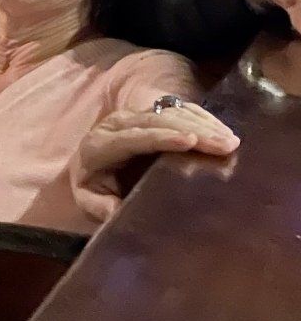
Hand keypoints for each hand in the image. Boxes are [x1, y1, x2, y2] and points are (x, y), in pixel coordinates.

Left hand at [70, 102, 238, 223]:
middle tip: (225, 145)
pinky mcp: (150, 112)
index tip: (190, 141)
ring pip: (170, 112)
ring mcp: (135, 115)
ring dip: (203, 124)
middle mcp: (116, 124)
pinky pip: (178, 108)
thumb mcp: (89, 200)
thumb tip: (116, 211)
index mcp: (99, 145)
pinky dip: (202, 118)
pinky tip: (223, 130)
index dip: (161, 137)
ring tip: (231, 141)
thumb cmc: (93, 186)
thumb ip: (99, 206)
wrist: (88, 166)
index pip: (133, 138)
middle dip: (193, 130)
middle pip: (157, 121)